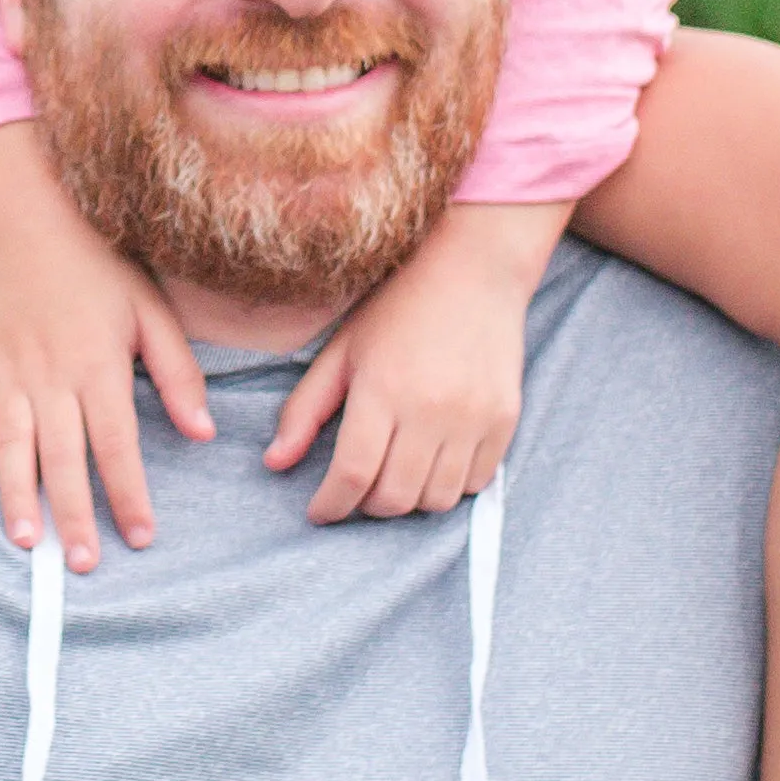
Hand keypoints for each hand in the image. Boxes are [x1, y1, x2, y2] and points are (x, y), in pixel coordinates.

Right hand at [0, 119, 210, 570]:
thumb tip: (202, 432)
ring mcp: (7, 371)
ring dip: (19, 496)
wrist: (32, 217)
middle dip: (75, 514)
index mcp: (100, 365)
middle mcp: (52, 376)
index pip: (117, 444)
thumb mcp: (153, 312)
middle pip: (64, 458)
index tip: (140, 537)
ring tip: (30, 543)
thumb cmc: (101, 268)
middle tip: (86, 564)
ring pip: (11, 446)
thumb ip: (178, 373)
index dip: (129, 493)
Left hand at [267, 200, 564, 521]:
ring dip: (410, 501)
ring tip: (395, 475)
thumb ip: (305, 409)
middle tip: (357, 490)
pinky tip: (433, 461)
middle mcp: (431, 408)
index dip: (330, 506)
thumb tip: (274, 463)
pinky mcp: (505, 418)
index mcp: (383, 389)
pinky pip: (476, 482)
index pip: (352, 474)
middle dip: (366, 507)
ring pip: (437, 500)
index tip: (319, 511)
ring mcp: (473, 417)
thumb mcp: (342, 350)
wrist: (476, 269)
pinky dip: (450, 486)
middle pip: (395, 498)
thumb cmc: (400, 306)